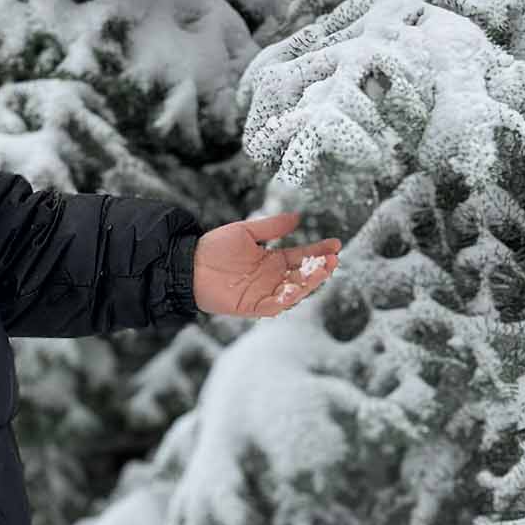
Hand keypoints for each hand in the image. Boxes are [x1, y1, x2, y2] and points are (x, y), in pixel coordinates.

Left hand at [193, 209, 340, 320]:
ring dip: (310, 282)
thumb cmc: (213, 248)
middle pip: (302, 275)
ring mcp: (263, 293)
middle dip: (320, 268)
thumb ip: (271, 227)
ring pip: (293, 291)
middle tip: (334, 258)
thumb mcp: (246, 232)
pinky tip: (298, 288)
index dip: (319, 251)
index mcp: (272, 260)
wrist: (189, 264)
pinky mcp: (252, 306)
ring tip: (324, 269)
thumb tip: (297, 218)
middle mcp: (271, 278)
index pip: (302, 257)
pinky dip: (286, 299)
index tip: (336, 244)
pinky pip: (274, 305)